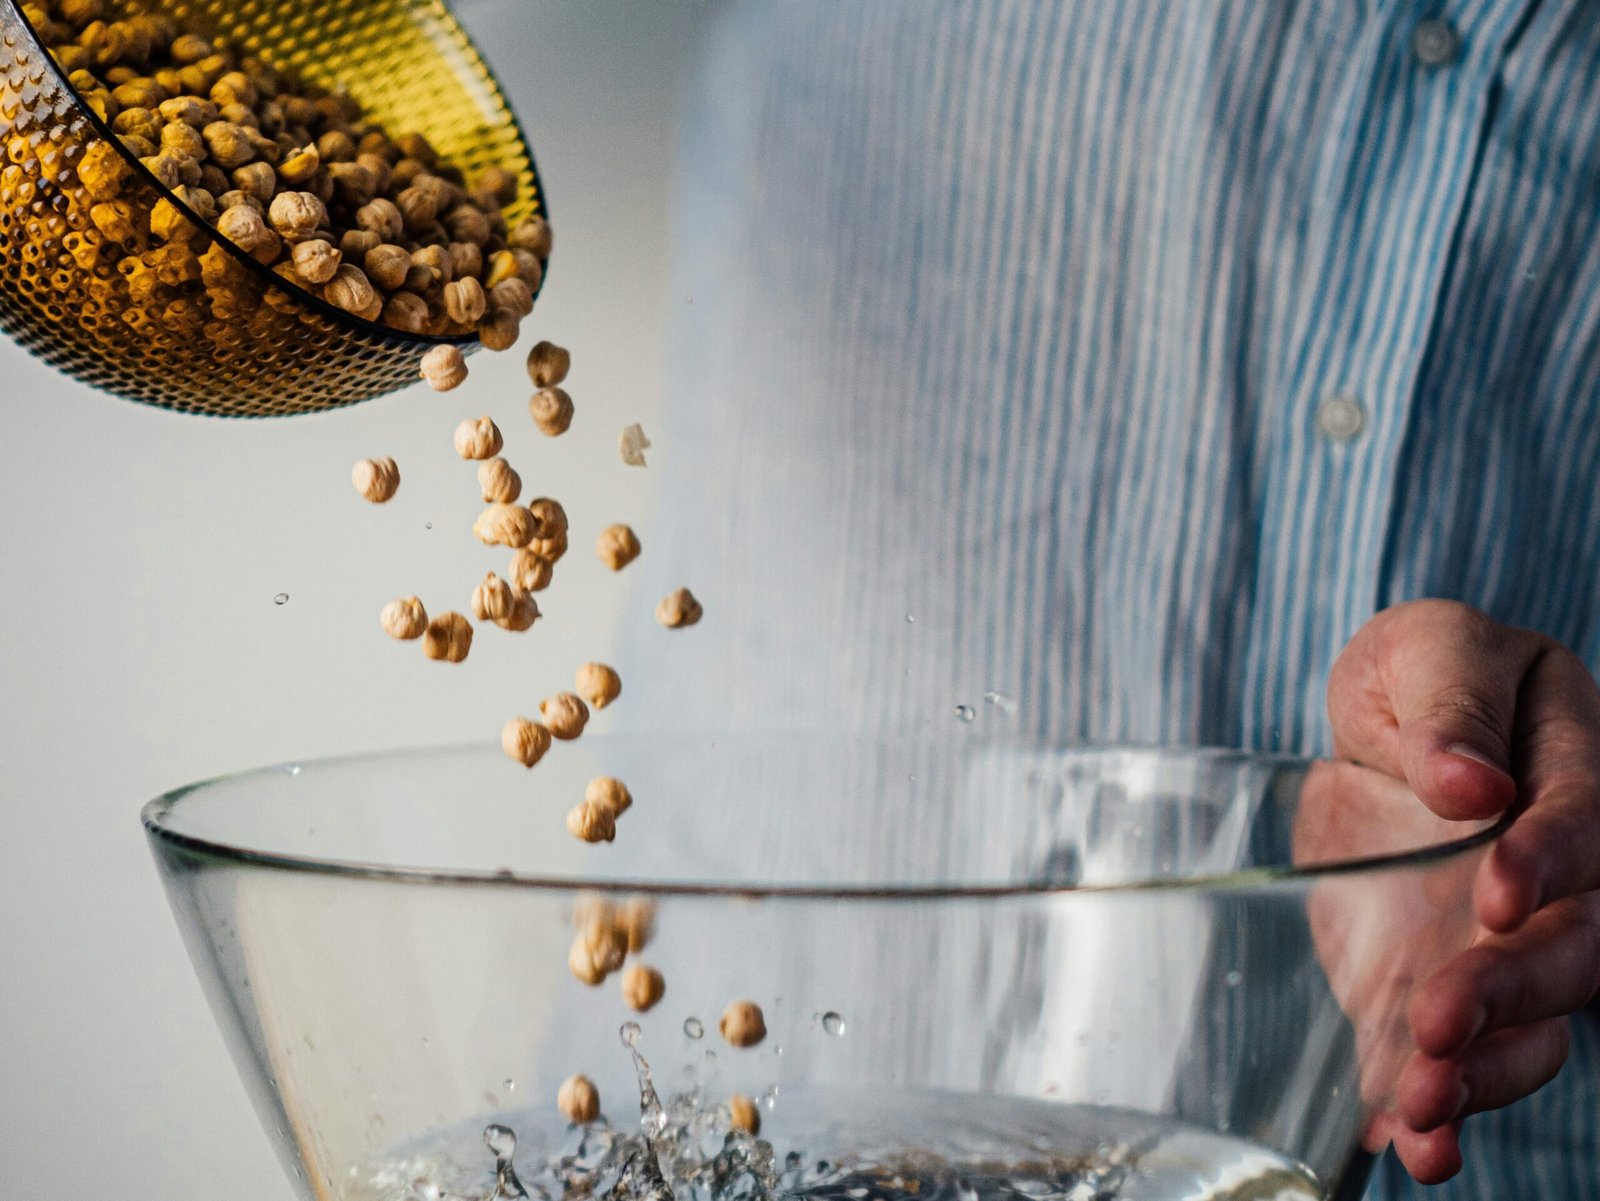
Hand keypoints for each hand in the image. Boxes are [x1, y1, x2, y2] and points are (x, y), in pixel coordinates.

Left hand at [1325, 599, 1599, 1182]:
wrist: (1385, 733)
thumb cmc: (1416, 676)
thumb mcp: (1424, 651)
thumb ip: (1449, 704)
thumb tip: (1472, 785)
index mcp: (1575, 764)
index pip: (1584, 820)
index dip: (1551, 862)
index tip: (1496, 897)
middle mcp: (1568, 872)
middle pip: (1574, 944)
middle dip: (1513, 991)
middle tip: (1437, 1024)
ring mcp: (1519, 939)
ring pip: (1537, 1020)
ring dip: (1484, 1073)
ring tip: (1422, 1113)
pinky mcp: (1459, 982)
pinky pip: (1472, 1052)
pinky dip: (1444, 1103)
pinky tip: (1406, 1143)